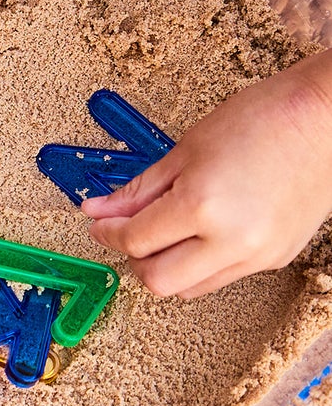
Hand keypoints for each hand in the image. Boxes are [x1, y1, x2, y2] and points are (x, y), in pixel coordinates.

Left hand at [83, 53, 331, 297]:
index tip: (98, 223)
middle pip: (159, 281)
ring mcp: (258, 255)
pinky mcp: (277, 258)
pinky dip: (200, 262)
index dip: (107, 233)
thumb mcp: (185, 150)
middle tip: (127, 232)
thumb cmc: (262, 119)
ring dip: (167, 267)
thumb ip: (138, 190)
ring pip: (192, 287)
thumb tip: (97, 210)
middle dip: (134, 259)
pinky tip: (200, 230)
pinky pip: (223, 276)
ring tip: (165, 230)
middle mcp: (232, 241)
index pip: (136, 240)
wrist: (327, 117)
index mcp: (202, 207)